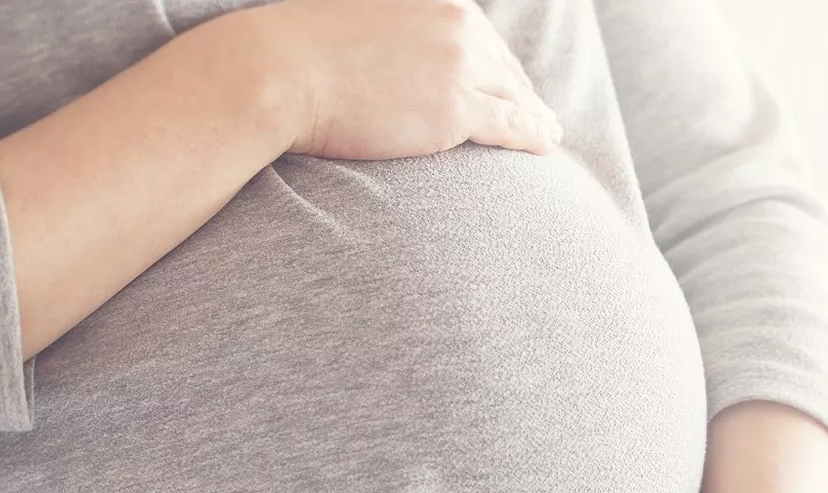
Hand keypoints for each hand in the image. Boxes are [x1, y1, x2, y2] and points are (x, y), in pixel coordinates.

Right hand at [249, 0, 560, 159]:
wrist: (278, 72)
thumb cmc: (298, 50)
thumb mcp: (354, 17)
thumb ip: (387, 27)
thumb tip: (390, 51)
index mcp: (436, 2)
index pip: (479, 36)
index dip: (497, 64)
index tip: (509, 82)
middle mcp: (457, 26)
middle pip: (503, 65)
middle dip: (521, 91)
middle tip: (538, 112)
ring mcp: (460, 67)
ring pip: (514, 96)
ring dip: (536, 115)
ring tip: (549, 133)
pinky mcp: (456, 110)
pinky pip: (510, 124)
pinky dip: (534, 135)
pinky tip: (547, 144)